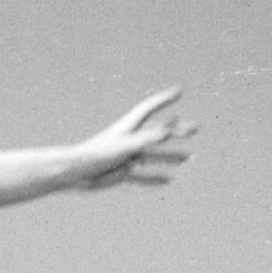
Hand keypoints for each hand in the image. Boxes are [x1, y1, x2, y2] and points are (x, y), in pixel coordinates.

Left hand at [74, 88, 194, 189]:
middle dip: (176, 130)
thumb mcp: (127, 145)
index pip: (149, 109)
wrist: (76, 174)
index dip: (164, 100)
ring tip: (189, 158)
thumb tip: (169, 131)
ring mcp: (127, 157)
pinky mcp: (122, 172)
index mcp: (129, 128)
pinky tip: (169, 181)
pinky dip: (155, 178)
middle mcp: (130, 140)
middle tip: (195, 129)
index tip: (179, 92)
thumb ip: (148, 138)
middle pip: (158, 133)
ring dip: (171, 156)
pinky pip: (143, 176)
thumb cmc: (98, 155)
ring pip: (154, 156)